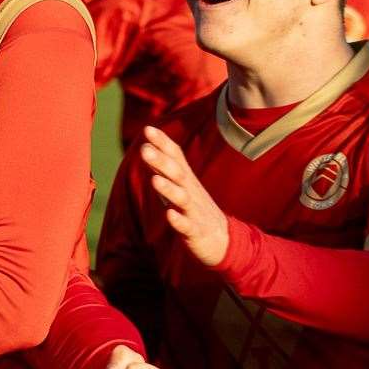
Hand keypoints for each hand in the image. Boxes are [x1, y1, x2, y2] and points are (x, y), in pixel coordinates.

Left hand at [141, 126, 228, 266]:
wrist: (223, 240)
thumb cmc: (195, 208)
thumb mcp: (181, 186)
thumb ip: (165, 168)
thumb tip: (147, 147)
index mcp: (186, 180)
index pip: (176, 157)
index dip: (163, 143)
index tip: (148, 129)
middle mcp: (192, 192)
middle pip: (177, 174)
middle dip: (162, 161)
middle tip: (144, 149)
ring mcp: (195, 212)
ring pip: (182, 198)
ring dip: (169, 189)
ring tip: (155, 180)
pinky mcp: (197, 232)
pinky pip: (187, 226)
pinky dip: (178, 220)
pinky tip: (169, 215)